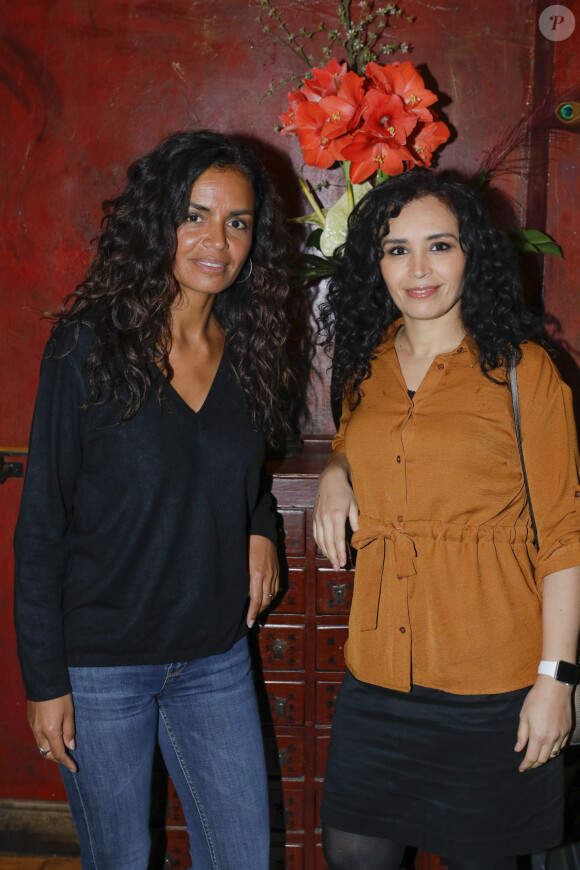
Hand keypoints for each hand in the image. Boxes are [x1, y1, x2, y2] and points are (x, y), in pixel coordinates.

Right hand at [28, 694, 76, 772]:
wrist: (43, 680)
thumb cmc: (60, 696)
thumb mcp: (69, 713)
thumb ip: (69, 732)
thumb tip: (70, 747)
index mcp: (51, 731)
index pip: (58, 754)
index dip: (67, 763)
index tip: (74, 768)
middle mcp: (39, 732)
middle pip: (47, 753)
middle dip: (57, 759)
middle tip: (68, 759)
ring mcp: (33, 726)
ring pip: (40, 746)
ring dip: (50, 750)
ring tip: (61, 749)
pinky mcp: (30, 720)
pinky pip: (37, 737)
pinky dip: (45, 741)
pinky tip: (52, 737)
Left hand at [247, 534, 279, 626]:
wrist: (261, 532)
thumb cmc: (247, 545)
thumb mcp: (241, 563)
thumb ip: (243, 579)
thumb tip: (242, 594)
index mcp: (256, 574)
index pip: (256, 599)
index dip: (253, 613)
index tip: (249, 622)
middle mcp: (268, 576)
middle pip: (265, 600)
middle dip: (259, 612)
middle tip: (251, 619)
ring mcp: (274, 573)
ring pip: (272, 595)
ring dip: (265, 605)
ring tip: (257, 611)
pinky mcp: (278, 570)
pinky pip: (276, 588)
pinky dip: (271, 596)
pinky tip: (266, 598)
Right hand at [313, 455, 358, 569]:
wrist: (330, 479)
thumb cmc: (345, 492)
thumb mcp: (354, 505)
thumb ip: (356, 521)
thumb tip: (360, 535)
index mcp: (336, 515)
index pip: (338, 538)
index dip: (340, 552)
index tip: (343, 563)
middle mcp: (325, 518)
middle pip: (328, 542)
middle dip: (333, 557)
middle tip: (338, 568)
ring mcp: (318, 518)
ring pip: (320, 540)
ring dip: (326, 553)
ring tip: (333, 562)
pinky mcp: (314, 518)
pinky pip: (316, 535)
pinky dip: (320, 544)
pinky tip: (325, 550)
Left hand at [515, 676, 572, 770]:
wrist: (554, 688)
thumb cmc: (536, 699)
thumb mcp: (524, 715)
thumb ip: (521, 734)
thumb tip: (518, 749)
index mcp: (538, 735)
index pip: (532, 757)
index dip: (526, 765)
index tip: (521, 769)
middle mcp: (551, 738)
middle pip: (544, 759)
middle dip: (535, 764)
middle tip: (528, 765)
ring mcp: (561, 735)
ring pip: (554, 754)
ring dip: (545, 758)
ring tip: (538, 757)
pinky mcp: (567, 731)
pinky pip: (561, 746)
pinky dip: (554, 750)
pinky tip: (549, 748)